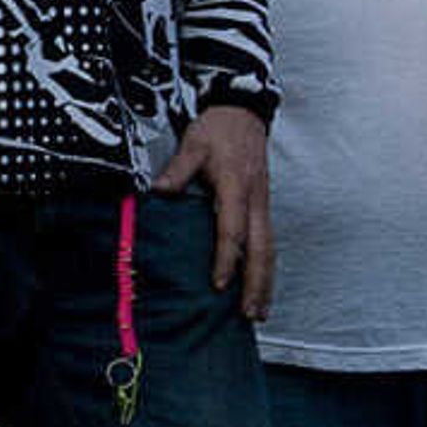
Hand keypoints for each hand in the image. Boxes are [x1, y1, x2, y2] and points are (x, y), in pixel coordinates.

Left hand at [154, 104, 273, 318]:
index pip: (233, 230)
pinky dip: (266, 268)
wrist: (244, 112)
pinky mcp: (263, 206)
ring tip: (260, 312)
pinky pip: (268, 242)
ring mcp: (263, 204)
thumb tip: (157, 192)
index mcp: (235, 187)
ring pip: (269, 249)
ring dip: (266, 282)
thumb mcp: (193, 143)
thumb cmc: (217, 129)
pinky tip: (260, 287)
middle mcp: (255, 200)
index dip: (226, 258)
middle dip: (256, 284)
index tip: (219, 284)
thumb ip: (177, 170)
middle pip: (260, 249)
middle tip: (249, 314)